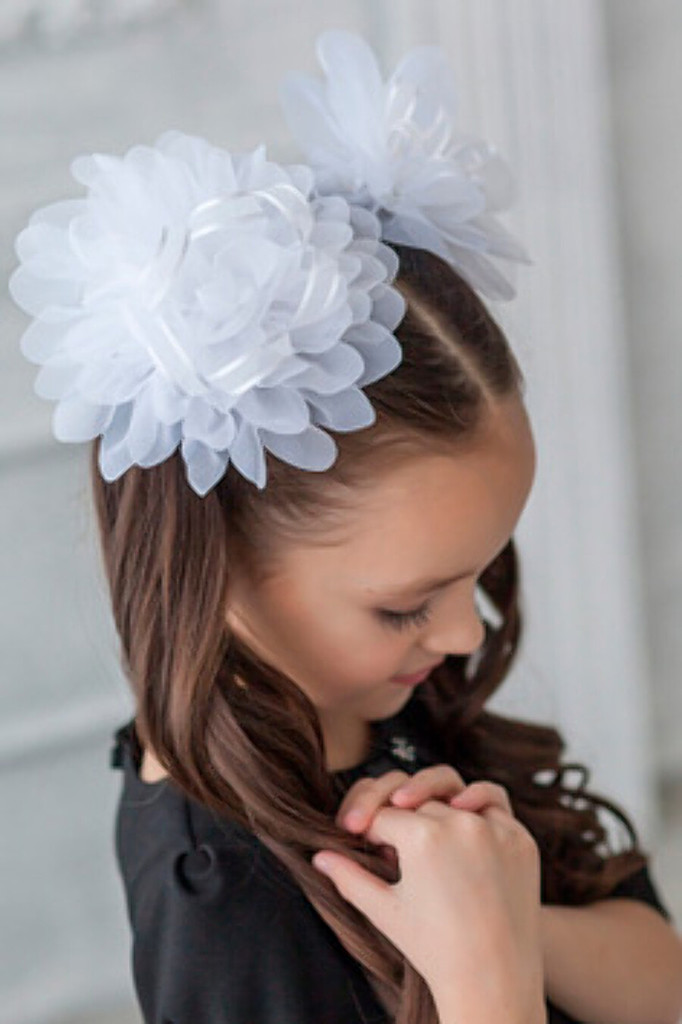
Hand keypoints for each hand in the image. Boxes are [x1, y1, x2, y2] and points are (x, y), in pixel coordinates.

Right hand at [314, 767, 544, 1017]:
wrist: (494, 981)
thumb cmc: (434, 949)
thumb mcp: (384, 910)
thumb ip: (348, 876)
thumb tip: (318, 856)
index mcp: (421, 837)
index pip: (381, 815)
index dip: (365, 827)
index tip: (359, 840)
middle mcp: (460, 823)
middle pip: (415, 802)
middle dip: (397, 816)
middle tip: (387, 839)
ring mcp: (495, 829)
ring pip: (452, 793)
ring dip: (433, 799)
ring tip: (417, 810)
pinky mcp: (520, 838)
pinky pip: (494, 802)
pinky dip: (476, 801)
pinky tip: (460, 811)